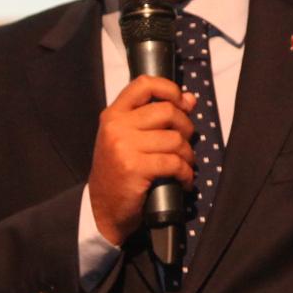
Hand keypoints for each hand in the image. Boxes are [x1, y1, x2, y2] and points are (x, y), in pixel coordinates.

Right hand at [88, 74, 195, 245]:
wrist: (103, 209)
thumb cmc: (119, 172)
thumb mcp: (128, 139)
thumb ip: (154, 117)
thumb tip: (189, 99)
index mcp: (113, 114)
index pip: (144, 84)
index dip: (169, 89)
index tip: (181, 102)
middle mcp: (116, 126)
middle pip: (167, 111)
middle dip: (186, 127)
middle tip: (185, 143)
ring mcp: (124, 146)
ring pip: (175, 139)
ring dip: (188, 155)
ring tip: (184, 165)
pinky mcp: (134, 168)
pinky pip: (174, 163)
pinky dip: (186, 173)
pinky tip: (183, 180)